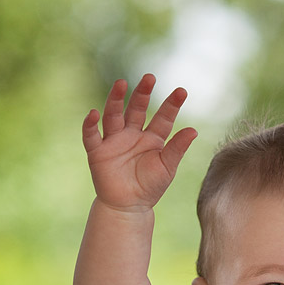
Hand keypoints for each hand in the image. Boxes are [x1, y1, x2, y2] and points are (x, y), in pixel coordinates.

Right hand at [82, 75, 196, 212]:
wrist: (128, 207)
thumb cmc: (149, 186)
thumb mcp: (167, 167)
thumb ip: (177, 148)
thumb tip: (193, 130)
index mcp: (152, 138)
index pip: (163, 117)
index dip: (171, 105)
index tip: (182, 92)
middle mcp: (132, 134)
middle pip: (136, 109)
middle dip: (142, 93)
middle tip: (150, 78)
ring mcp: (114, 141)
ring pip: (113, 115)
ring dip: (115, 99)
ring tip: (121, 83)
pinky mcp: (98, 152)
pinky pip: (92, 136)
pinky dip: (90, 125)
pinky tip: (93, 113)